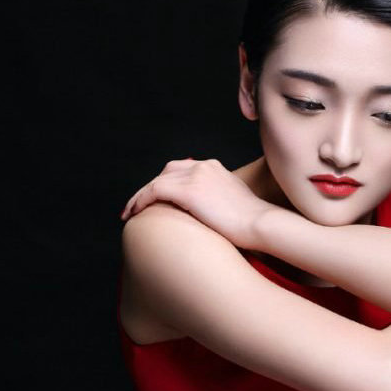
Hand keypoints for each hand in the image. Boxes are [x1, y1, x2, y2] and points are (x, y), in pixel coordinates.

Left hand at [119, 158, 271, 247]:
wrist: (261, 224)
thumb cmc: (253, 225)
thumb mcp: (234, 206)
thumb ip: (218, 203)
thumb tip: (210, 218)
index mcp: (215, 168)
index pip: (182, 170)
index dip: (166, 184)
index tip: (156, 201)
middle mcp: (203, 166)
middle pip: (167, 171)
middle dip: (151, 188)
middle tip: (139, 206)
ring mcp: (196, 176)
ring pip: (157, 181)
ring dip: (140, 196)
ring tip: (129, 212)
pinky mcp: (189, 190)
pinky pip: (154, 191)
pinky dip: (140, 200)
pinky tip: (134, 213)